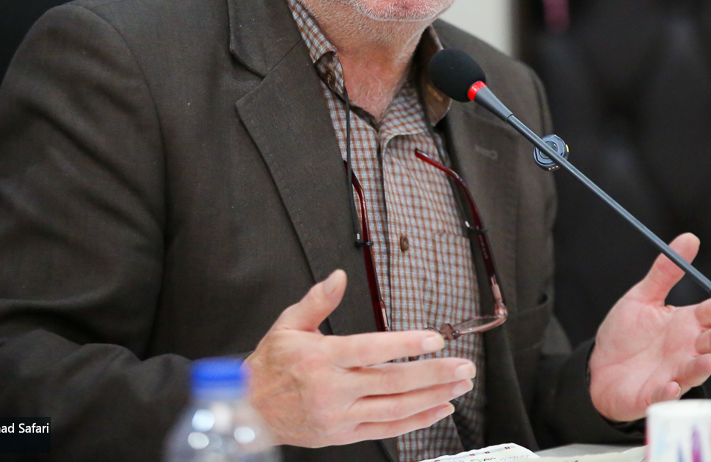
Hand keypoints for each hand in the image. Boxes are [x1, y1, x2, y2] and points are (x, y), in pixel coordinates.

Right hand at [244, 269, 476, 446]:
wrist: (247, 411)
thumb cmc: (269, 366)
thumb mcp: (287, 325)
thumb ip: (316, 301)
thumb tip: (338, 277)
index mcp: (321, 359)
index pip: (371, 350)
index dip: (405, 346)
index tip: (435, 339)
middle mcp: (332, 390)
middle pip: (392, 382)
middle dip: (433, 374)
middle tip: (463, 365)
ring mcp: (340, 416)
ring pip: (395, 408)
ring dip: (433, 397)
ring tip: (459, 385)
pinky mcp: (344, 435)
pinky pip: (386, 429)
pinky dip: (416, 421)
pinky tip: (439, 409)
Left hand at [589, 233, 710, 421]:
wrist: (598, 367)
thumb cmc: (625, 334)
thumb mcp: (642, 297)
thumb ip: (665, 271)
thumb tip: (689, 239)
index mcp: (686, 325)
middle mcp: (686, 350)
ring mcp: (673, 373)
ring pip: (696, 371)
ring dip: (704, 365)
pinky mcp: (654, 395)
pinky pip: (664, 395)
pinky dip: (669, 392)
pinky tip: (670, 385)